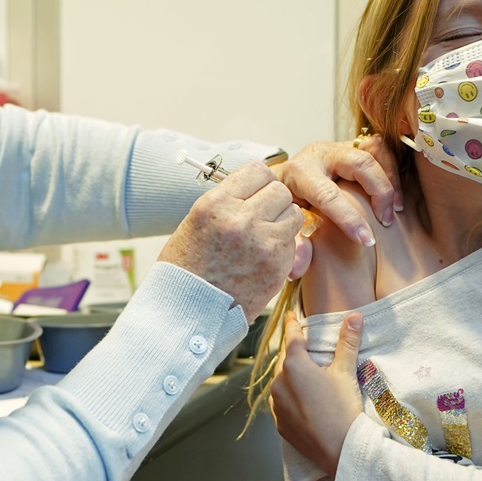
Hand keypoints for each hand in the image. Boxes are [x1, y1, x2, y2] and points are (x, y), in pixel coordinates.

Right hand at [159, 162, 303, 322]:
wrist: (187, 311)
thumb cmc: (188, 266)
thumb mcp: (197, 221)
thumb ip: (229, 201)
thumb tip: (257, 186)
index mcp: (216, 204)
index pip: (257, 170)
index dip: (259, 181)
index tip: (255, 192)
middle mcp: (241, 220)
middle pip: (280, 190)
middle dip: (273, 201)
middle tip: (261, 215)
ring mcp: (263, 244)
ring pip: (293, 214)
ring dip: (282, 221)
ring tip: (263, 235)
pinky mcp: (277, 266)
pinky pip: (294, 242)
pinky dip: (283, 246)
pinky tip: (262, 256)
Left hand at [270, 137, 401, 277]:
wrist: (278, 182)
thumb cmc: (283, 206)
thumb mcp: (282, 223)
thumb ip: (293, 244)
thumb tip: (299, 269)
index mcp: (298, 173)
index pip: (328, 195)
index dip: (350, 218)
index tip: (367, 240)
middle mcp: (318, 154)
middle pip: (359, 163)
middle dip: (379, 192)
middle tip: (386, 221)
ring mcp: (337, 147)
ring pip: (373, 150)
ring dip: (390, 179)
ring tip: (395, 208)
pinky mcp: (350, 145)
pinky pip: (379, 148)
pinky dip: (392, 169)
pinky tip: (393, 194)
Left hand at [270, 310, 363, 475]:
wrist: (340, 450)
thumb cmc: (343, 409)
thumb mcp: (346, 372)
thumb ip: (347, 342)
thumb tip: (354, 316)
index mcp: (293, 365)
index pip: (291, 336)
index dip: (292, 324)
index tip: (291, 315)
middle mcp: (278, 382)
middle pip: (285, 359)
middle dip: (295, 353)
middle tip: (306, 349)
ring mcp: (276, 404)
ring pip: (281, 381)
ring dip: (291, 376)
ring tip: (307, 377)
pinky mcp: (279, 423)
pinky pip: (281, 402)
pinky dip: (290, 397)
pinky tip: (303, 400)